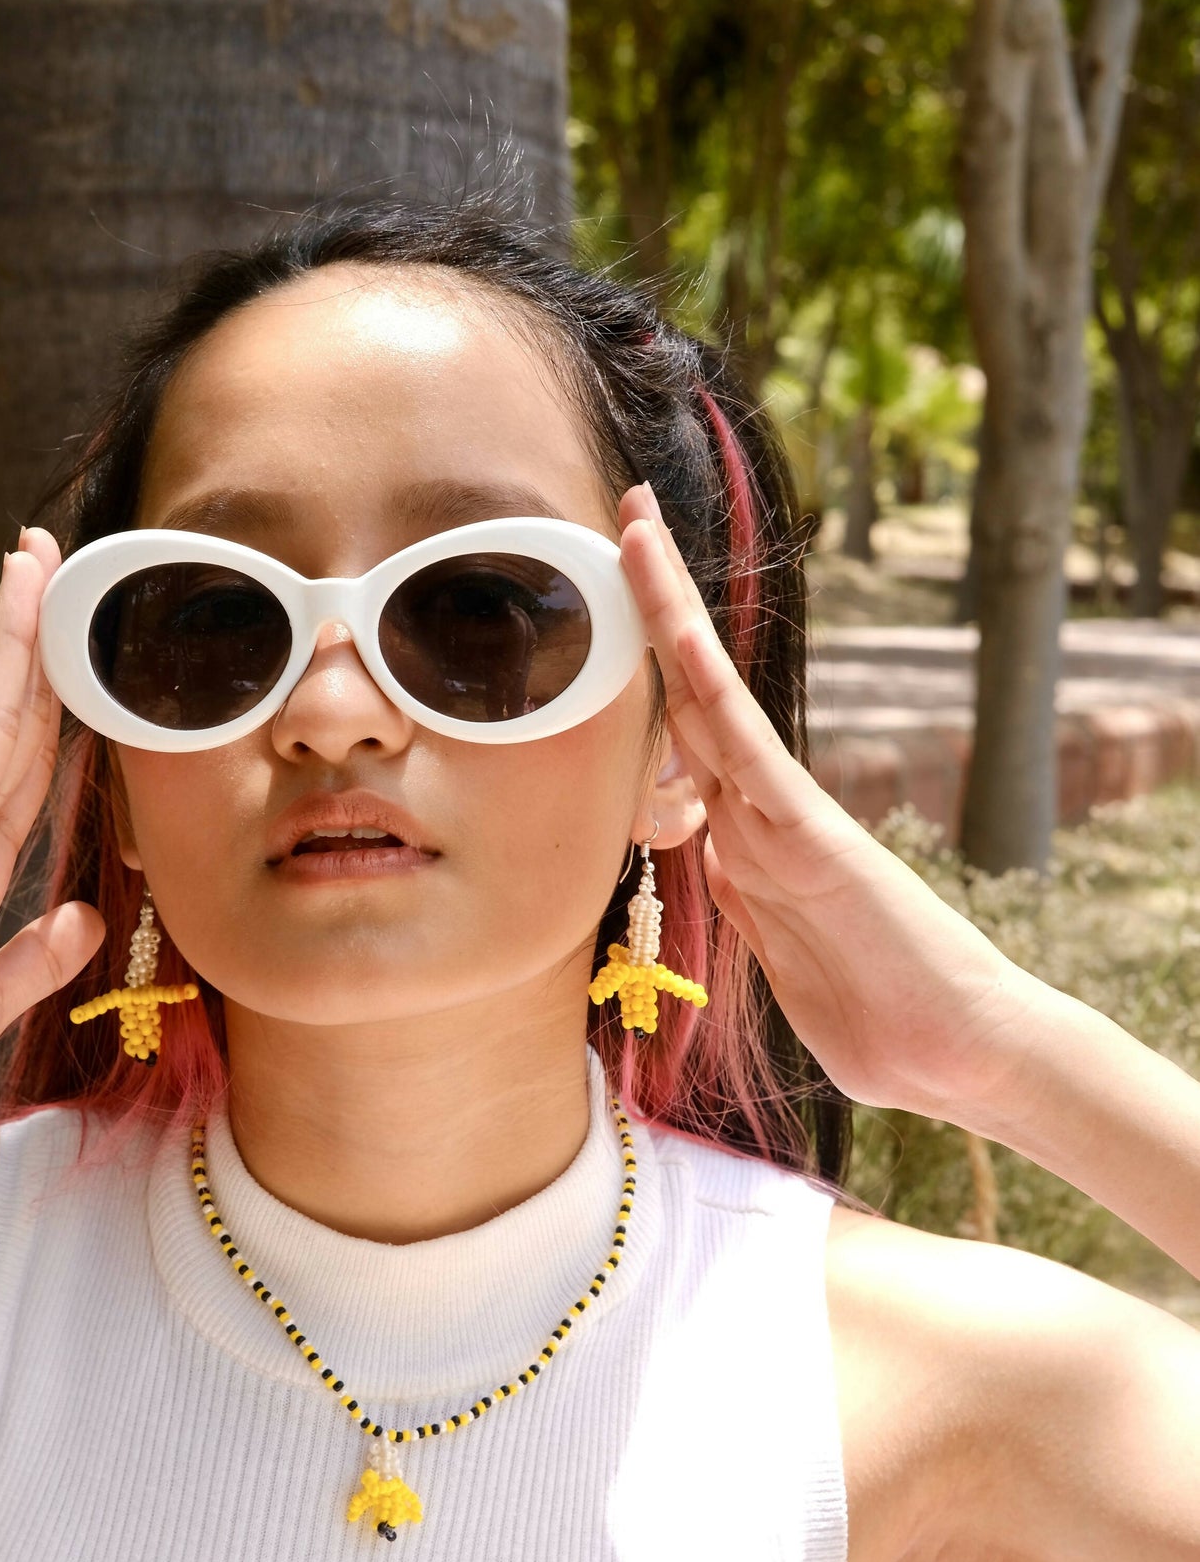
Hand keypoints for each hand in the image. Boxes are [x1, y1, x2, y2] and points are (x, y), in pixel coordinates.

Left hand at [617, 482, 1044, 1128]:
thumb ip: (741, 897)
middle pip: (688, 692)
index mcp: (747, 839)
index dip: (640, 671)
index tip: (605, 610)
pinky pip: (745, 749)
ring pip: (708, 699)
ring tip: (633, 529)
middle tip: (621, 512)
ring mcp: (786, 817)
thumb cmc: (873, 1014)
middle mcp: (762, 811)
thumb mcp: (777, 952)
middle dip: (650, 604)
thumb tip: (708, 855)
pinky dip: (707, 684)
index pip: (681, 738)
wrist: (956, 1049)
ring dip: (667, 615)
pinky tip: (676, 627)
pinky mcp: (812, 837)